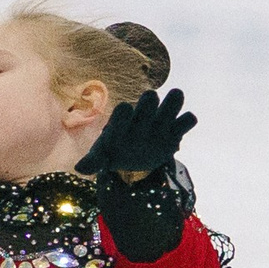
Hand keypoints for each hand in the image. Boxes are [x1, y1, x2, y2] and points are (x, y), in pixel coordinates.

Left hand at [76, 87, 194, 177]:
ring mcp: (161, 119)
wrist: (134, 159)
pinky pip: (189, 119)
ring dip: (173, 106)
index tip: (125, 118)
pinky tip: (176, 137)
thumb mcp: (102, 158)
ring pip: (175, 99)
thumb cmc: (114, 153)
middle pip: (150, 98)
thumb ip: (93, 161)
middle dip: (150, 105)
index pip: (123, 110)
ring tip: (167, 125)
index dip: (123, 115)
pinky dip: (186, 123)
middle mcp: (143, 114)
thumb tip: (80, 169)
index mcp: (122, 120)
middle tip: (149, 123)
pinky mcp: (176, 129)